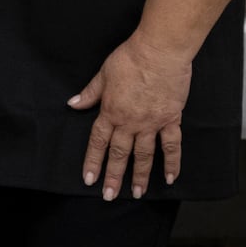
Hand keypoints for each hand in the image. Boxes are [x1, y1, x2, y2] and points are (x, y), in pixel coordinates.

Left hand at [70, 34, 193, 199]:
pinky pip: (172, 145)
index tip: (89, 179)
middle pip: (120, 154)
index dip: (93, 161)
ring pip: (144, 155)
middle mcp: (130, 122)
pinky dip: (172, 162)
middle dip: (114, 176)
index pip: (98, 142)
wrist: (160, 51)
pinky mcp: (171, 119)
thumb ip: (90, 93)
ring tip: (138, 193)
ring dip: (141, 175)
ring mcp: (152, 123)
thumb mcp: (103, 74)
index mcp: (111, 111)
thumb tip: (73, 104)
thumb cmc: (131, 58)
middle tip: (110, 195)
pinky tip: (171, 177)